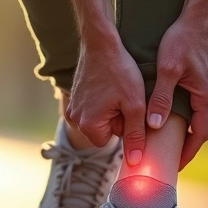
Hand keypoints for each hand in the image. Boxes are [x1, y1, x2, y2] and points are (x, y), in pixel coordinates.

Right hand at [65, 33, 148, 162]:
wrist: (101, 44)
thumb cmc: (120, 72)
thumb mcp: (135, 105)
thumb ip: (136, 136)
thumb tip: (136, 163)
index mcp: (88, 124)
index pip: (109, 141)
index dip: (122, 126)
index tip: (127, 108)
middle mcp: (74, 119)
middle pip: (102, 132)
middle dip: (115, 119)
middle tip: (123, 98)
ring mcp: (71, 107)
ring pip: (96, 120)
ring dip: (109, 110)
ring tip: (116, 90)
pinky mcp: (73, 97)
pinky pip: (89, 109)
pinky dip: (100, 102)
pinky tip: (107, 86)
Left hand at [147, 10, 207, 169]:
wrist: (200, 15)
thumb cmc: (183, 39)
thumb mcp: (168, 70)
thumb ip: (161, 98)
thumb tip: (156, 125)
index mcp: (207, 96)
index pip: (200, 135)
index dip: (187, 152)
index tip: (175, 166)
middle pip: (201, 127)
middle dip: (185, 143)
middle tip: (167, 156)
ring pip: (200, 114)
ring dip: (186, 127)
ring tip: (166, 139)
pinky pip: (199, 102)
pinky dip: (188, 113)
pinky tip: (172, 114)